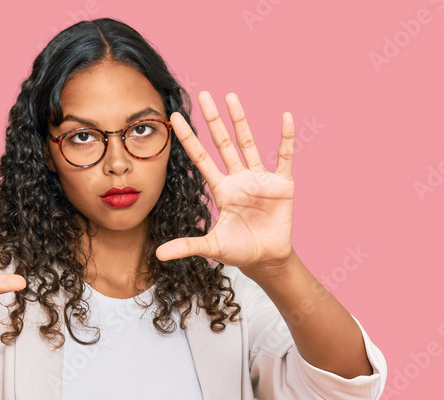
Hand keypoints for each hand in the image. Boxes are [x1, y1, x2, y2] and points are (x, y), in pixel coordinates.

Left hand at [155, 91, 294, 273]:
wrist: (267, 259)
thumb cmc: (240, 251)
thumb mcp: (212, 247)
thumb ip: (187, 245)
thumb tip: (158, 255)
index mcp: (222, 189)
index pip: (201, 158)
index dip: (189, 138)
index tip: (176, 117)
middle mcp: (239, 179)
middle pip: (223, 143)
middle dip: (213, 120)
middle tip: (203, 95)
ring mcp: (260, 179)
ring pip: (248, 144)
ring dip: (240, 121)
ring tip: (230, 97)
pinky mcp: (282, 184)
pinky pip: (284, 157)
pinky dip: (285, 138)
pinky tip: (285, 117)